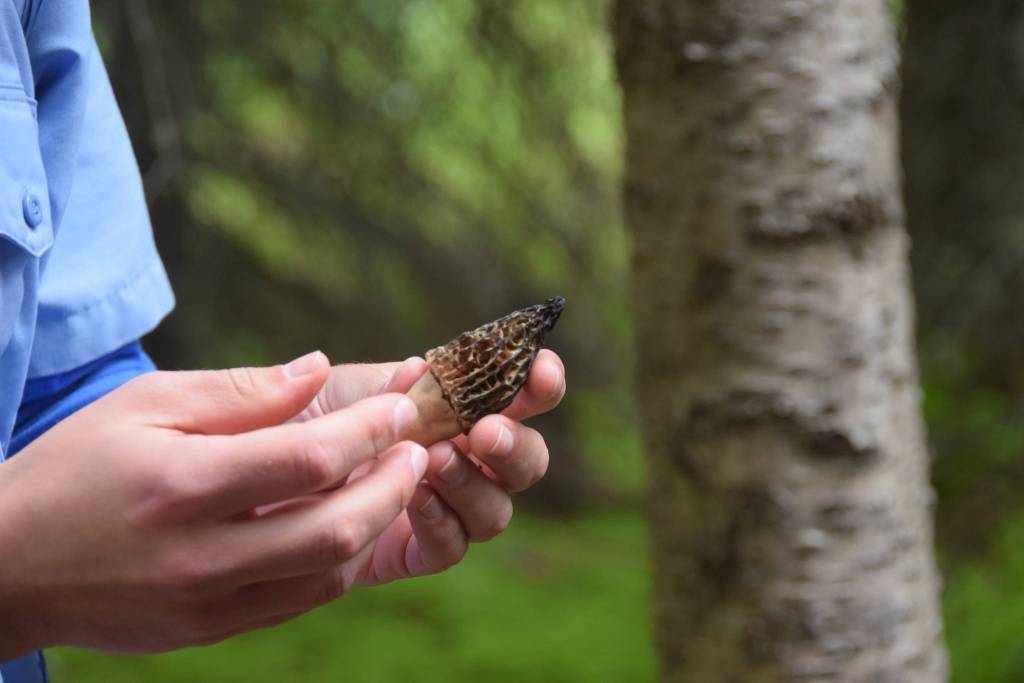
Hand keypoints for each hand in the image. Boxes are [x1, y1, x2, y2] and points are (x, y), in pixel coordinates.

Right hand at [0, 352, 427, 655]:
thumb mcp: (144, 405)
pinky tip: (347, 522)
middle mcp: (200, 556)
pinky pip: (299, 600)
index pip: (309, 459)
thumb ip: (241, 392)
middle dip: (394, 484)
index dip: (371, 429)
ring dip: (375, 526)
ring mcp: (207, 604)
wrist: (7, 566)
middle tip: (416, 447)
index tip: (402, 405)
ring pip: (328, 574)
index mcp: (182, 486)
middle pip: (335, 528)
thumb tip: (318, 368)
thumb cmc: (75, 468)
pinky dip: (336, 560)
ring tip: (392, 480)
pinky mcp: (209, 631)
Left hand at [295, 349, 565, 580]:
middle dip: (516, 445)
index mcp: (454, 408)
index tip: (541, 370)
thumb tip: (425, 371)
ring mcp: (440, 508)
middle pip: (527, 462)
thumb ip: (389, 384)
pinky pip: (450, 548)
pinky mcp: (409, 551)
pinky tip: (414, 497)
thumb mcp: (338, 390)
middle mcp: (459, 459)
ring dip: (474, 484)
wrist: (246, 477)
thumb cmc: (292, 423)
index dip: (540, 384)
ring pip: (496, 511)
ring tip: (435, 459)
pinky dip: (442, 522)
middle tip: (485, 431)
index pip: (519, 396)